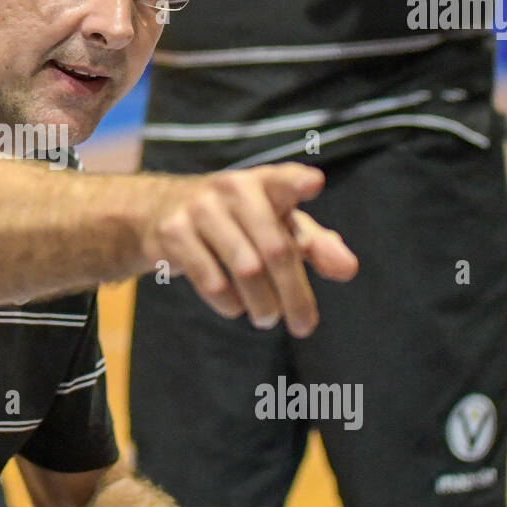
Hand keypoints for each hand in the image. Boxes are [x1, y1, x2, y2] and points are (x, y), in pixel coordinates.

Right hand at [140, 164, 358, 336]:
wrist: (158, 209)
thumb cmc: (235, 219)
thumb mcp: (274, 223)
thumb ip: (314, 244)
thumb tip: (348, 268)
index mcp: (263, 182)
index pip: (283, 180)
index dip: (296, 183)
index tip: (313, 185)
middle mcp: (232, 189)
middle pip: (275, 248)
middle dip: (295, 294)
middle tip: (305, 325)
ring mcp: (199, 209)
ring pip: (245, 269)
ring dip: (263, 304)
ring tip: (268, 318)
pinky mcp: (173, 233)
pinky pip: (211, 280)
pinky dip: (230, 303)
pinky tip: (235, 306)